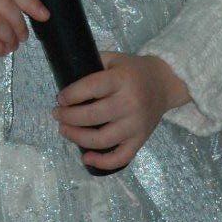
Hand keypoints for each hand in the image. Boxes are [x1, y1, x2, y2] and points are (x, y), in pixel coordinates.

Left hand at [51, 53, 190, 171]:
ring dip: (77, 137)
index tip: (60, 99)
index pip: (91, 88)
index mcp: (122, 80)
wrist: (164, 84)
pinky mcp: (140, 140)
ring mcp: (136, 124)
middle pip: (92, 116)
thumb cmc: (133, 70)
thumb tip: (66, 76)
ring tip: (64, 130)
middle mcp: (130, 103)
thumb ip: (92, 64)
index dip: (71, 95)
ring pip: (102, 139)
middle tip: (57, 114)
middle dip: (68, 117)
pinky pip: (121, 158)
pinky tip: (86, 157)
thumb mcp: (114, 58)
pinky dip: (102, 162)